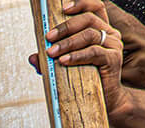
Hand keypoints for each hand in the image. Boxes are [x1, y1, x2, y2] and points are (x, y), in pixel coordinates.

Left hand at [33, 0, 128, 118]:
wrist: (106, 101)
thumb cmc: (86, 80)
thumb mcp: (66, 66)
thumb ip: (50, 59)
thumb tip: (31, 57)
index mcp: (101, 30)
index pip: (96, 7)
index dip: (81, 3)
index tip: (63, 8)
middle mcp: (110, 35)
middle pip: (88, 19)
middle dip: (66, 27)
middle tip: (48, 38)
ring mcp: (113, 46)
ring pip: (89, 35)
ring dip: (67, 42)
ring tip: (51, 53)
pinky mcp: (113, 60)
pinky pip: (94, 52)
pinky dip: (77, 56)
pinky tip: (63, 61)